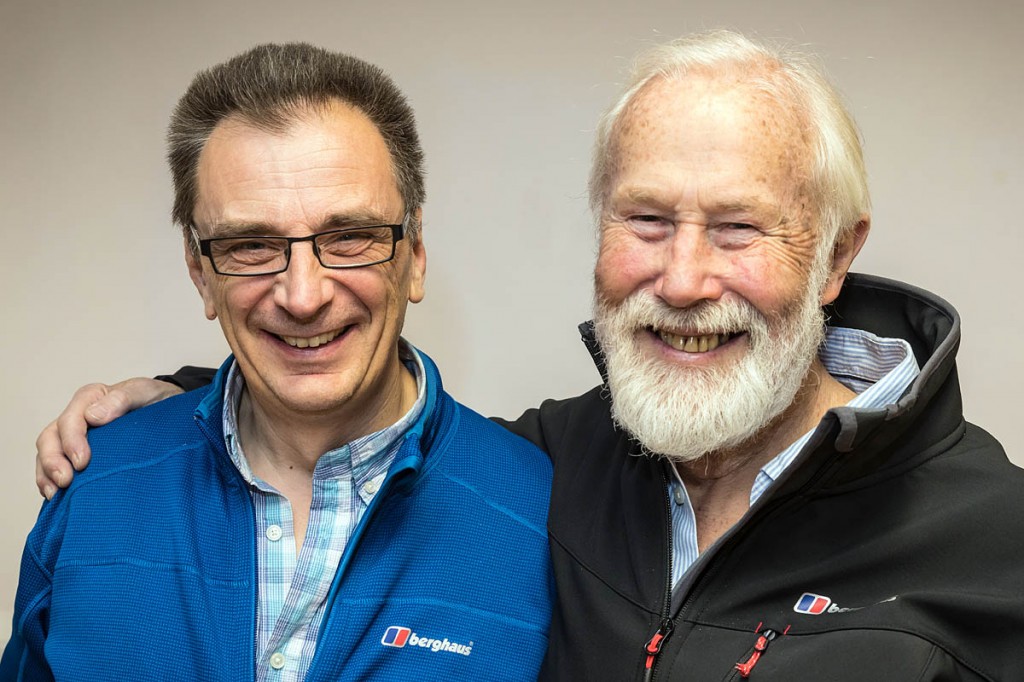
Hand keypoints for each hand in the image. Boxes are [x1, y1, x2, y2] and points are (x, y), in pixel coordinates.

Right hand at [35, 378, 183, 498]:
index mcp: (89, 399)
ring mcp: (74, 438)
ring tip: (55, 493)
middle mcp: (77, 418)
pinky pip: (55, 468)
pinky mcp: (76, 454)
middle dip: (53, 461)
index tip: (82, 462)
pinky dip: (50, 481)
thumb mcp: (144, 392)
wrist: (168, 412)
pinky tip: (57, 497)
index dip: (72, 441)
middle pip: (51, 438)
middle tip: (66, 481)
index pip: (70, 420)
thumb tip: (94, 416)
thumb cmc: (153, 400)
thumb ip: (122, 399)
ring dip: (47, 474)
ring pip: (48, 454)